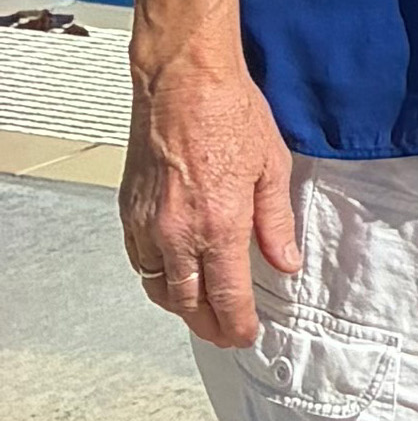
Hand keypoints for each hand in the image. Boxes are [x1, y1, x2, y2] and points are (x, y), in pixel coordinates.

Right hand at [120, 35, 295, 347]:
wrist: (182, 83)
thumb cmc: (231, 116)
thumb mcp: (272, 168)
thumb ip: (276, 223)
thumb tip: (285, 262)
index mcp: (219, 226)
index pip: (227, 297)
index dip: (237, 324)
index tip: (246, 336)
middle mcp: (177, 233)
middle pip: (187, 302)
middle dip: (208, 325)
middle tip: (226, 334)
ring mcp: (148, 224)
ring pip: (158, 287)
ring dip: (180, 307)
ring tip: (203, 314)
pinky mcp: (129, 211)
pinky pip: (139, 261)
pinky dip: (156, 278)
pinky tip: (173, 278)